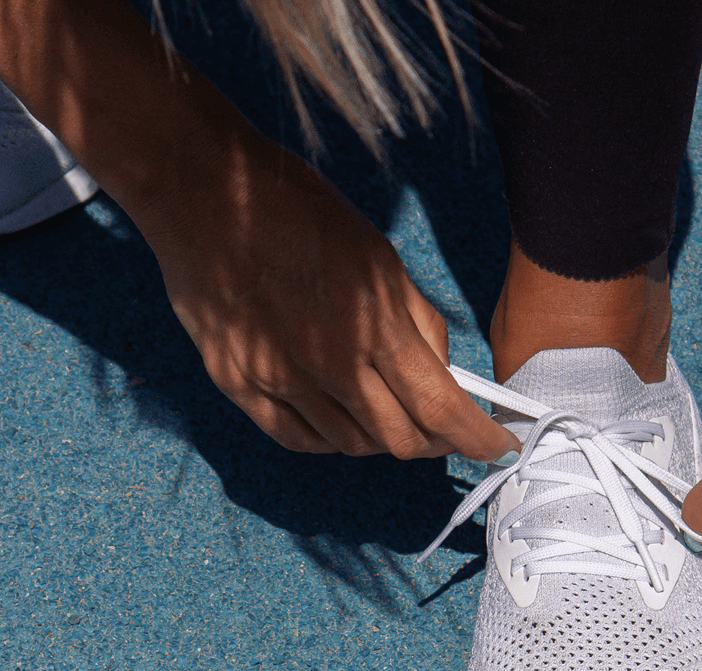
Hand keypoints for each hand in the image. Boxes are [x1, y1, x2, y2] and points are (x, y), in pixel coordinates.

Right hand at [143, 132, 518, 461]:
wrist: (206, 193)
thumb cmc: (296, 211)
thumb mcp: (379, 256)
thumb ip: (417, 321)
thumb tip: (442, 371)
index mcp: (375, 328)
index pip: (440, 409)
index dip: (475, 439)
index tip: (495, 447)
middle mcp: (330, 366)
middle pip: (399, 439)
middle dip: (433, 442)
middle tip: (443, 430)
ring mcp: (280, 380)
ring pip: (351, 444)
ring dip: (382, 438)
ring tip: (390, 414)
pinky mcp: (238, 383)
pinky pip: (297, 437)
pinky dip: (330, 438)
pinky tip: (341, 419)